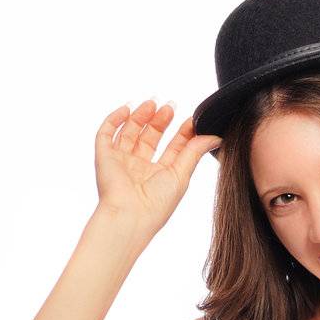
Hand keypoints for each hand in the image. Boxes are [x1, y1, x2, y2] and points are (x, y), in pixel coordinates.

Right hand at [94, 98, 221, 232]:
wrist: (129, 216)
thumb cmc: (157, 204)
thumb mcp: (182, 175)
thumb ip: (195, 152)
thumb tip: (215, 137)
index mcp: (160, 175)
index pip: (172, 148)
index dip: (181, 133)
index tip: (191, 119)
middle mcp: (140, 168)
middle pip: (150, 137)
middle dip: (160, 121)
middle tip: (169, 107)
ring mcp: (121, 161)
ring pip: (129, 132)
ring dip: (140, 116)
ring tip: (152, 103)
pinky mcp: (104, 157)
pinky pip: (106, 133)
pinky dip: (114, 119)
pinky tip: (127, 108)